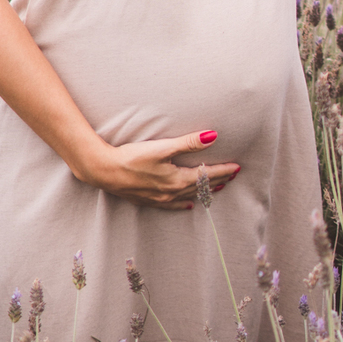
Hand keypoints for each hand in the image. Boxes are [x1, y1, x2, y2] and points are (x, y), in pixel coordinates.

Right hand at [87, 129, 240, 208]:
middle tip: (233, 176)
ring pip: (189, 196)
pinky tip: (189, 204)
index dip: (223, 170)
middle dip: (217, 180)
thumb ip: (189, 143)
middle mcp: (171, 192)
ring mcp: (160, 199)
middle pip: (200, 186)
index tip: (238, 167)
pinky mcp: (149, 200)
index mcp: (177, 180)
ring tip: (218, 188)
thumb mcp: (163, 147)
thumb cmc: (132, 157)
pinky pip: (174, 204)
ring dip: (204, 191)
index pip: (206, 175)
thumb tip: (214, 136)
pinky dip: (184, 203)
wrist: (105, 171)